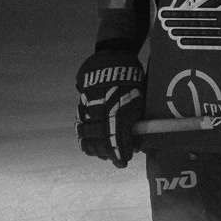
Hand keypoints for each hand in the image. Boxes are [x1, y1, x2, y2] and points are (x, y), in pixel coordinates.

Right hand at [77, 49, 144, 166]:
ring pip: (89, 133)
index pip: (120, 137)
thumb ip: (137, 121)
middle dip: (108, 153)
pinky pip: (80, 123)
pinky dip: (83, 136)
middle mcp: (107, 107)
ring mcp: (93, 104)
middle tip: (114, 160)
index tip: (122, 163)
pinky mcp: (83, 101)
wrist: (114, 57)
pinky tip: (87, 144)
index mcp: (124, 107)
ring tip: (101, 154)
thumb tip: (137, 144)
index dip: (120, 152)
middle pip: (103, 138)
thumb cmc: (133, 79)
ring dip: (95, 147)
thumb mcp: (141, 98)